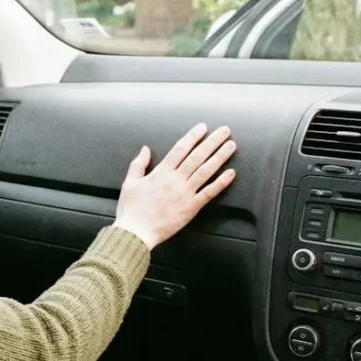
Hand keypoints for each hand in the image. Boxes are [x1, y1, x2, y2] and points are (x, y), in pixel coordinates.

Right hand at [113, 124, 236, 249]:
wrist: (136, 232)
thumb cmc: (131, 209)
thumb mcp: (130, 182)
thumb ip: (138, 164)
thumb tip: (145, 149)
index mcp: (161, 172)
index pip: (180, 149)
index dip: (193, 137)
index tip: (203, 128)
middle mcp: (175, 180)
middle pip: (197, 156)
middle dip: (212, 142)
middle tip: (225, 131)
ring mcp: (185, 193)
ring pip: (206, 171)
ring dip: (220, 157)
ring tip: (231, 145)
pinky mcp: (191, 208)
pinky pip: (209, 193)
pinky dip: (221, 182)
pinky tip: (231, 173)